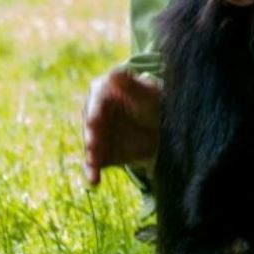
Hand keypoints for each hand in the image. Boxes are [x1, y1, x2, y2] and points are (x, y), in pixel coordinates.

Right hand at [82, 68, 160, 185]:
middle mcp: (95, 112)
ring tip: (95, 162)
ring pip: (91, 143)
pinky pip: (95, 163)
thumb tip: (117, 72)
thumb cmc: (153, 102)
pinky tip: (94, 181)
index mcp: (103, 91)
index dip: (94, 110)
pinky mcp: (101, 152)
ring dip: (92, 153)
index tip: (94, 121)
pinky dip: (93, 172)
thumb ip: (131, 84)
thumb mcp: (147, 92)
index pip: (95, 98)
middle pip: (91, 123)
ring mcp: (97, 133)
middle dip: (92, 135)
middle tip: (92, 144)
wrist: (162, 127)